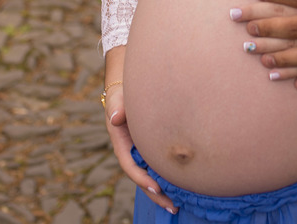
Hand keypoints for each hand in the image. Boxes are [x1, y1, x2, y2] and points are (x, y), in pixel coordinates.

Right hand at [103, 89, 177, 214]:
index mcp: (122, 144)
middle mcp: (131, 152)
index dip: (142, 178)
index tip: (156, 188)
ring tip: (177, 205)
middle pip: (142, 178)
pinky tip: (182, 187)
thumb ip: (116, 107)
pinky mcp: (152, 150)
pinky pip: (158, 167)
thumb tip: (115, 118)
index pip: (130, 166)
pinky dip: (168, 178)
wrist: (129, 90)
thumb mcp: (117, 99)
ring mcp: (141, 152)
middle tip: (172, 206)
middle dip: (155, 194)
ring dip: (162, 191)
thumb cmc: (122, 95)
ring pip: (151, 176)